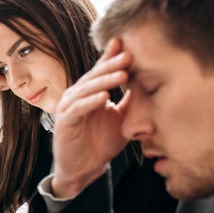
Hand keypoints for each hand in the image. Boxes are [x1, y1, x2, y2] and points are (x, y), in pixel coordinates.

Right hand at [50, 38, 131, 198]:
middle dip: (111, 65)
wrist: (84, 168)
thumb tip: (148, 81)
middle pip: (94, 76)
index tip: (126, 44)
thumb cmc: (101, 142)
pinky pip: (78, 109)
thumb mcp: (122, 118)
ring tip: (122, 75)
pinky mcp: (65, 122)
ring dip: (104, 81)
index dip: (111, 57)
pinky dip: (91, 102)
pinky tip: (104, 97)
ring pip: (87, 89)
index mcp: (89, 92)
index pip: (101, 71)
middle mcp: (77, 96)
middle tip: (128, 55)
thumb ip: (130, 100)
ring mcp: (69, 108)